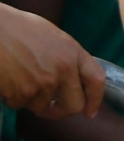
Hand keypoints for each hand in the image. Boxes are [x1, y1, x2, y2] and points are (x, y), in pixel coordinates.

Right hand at [0, 3, 104, 119]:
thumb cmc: (20, 29)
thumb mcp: (54, 38)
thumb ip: (67, 58)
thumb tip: (74, 80)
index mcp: (74, 53)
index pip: (97, 80)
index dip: (96, 100)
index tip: (90, 112)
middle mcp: (63, 70)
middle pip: (74, 106)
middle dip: (62, 110)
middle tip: (51, 107)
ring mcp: (43, 83)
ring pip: (42, 108)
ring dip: (32, 101)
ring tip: (22, 81)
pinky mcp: (22, 93)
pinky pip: (20, 105)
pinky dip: (14, 99)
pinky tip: (9, 81)